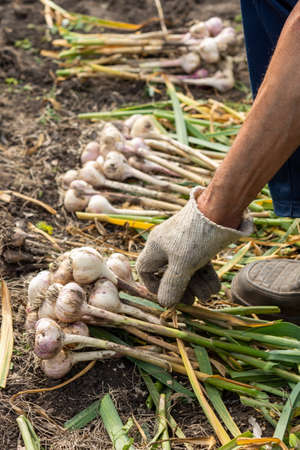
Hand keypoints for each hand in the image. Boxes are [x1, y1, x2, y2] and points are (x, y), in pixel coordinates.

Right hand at [137, 187, 251, 306]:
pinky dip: (207, 275)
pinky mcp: (202, 241)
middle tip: (193, 301)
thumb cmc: (197, 236)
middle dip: (183, 289)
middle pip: (170, 273)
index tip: (168, 296)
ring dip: (198, 285)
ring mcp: (185, 242)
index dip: (154, 285)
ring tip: (209, 295)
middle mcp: (168, 244)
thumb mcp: (183, 264)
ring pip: (188, 269)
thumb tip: (165, 303)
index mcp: (156, 246)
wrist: (222, 209)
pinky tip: (216, 287)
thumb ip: (172, 285)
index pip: (146, 269)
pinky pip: (200, 263)